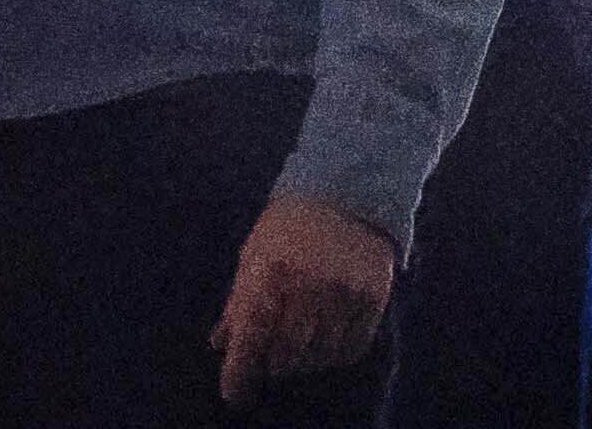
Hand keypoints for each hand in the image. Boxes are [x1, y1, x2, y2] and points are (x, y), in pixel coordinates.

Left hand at [211, 191, 394, 409]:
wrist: (342, 196)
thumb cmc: (287, 228)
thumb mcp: (253, 256)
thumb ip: (238, 303)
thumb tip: (220, 344)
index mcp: (270, 271)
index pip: (251, 333)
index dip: (240, 370)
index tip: (233, 395)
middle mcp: (307, 286)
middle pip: (285, 351)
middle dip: (270, 365)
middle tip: (264, 366)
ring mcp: (343, 294)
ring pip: (318, 355)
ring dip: (300, 364)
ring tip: (291, 358)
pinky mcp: (371, 300)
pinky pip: (351, 348)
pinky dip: (331, 358)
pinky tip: (320, 352)